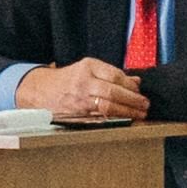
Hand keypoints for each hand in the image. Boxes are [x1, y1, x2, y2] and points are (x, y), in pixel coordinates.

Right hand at [16, 61, 144, 122]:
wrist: (41, 90)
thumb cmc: (69, 79)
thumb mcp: (89, 69)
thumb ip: (112, 74)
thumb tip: (136, 82)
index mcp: (88, 66)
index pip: (115, 75)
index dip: (130, 85)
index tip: (140, 91)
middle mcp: (83, 82)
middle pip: (113, 91)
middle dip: (132, 100)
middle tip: (145, 105)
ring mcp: (79, 99)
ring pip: (107, 107)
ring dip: (127, 112)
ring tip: (139, 114)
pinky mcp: (77, 114)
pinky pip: (100, 118)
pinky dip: (115, 119)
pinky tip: (125, 121)